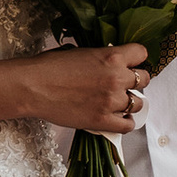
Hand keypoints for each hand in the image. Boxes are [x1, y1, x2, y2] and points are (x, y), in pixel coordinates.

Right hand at [24, 43, 153, 136]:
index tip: (131, 62)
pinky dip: (125, 122)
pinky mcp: (103, 120)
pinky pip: (128, 125)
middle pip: (144, 79)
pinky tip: (118, 118)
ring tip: (118, 102)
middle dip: (136, 80)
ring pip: (138, 103)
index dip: (136, 58)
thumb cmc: (49, 67)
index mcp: (112, 56)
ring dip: (130, 101)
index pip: (142, 53)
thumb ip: (99, 56)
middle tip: (124, 83)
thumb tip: (106, 61)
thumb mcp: (79, 51)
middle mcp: (116, 78)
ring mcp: (111, 101)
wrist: (32, 87)